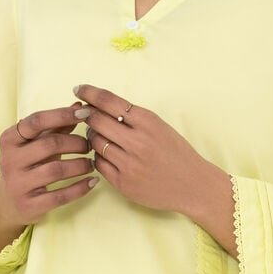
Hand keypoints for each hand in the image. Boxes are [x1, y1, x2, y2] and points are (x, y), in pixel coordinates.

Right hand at [0, 100, 96, 228]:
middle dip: (76, 143)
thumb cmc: (28, 165)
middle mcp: (10, 160)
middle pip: (50, 144)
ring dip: (81, 165)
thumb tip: (79, 106)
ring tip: (92, 163)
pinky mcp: (29, 205)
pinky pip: (60, 195)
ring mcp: (18, 184)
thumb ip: (56, 126)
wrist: (8, 202)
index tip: (86, 113)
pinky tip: (92, 182)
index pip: (37, 121)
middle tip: (90, 145)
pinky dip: (80, 188)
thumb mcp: (36, 143)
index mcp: (9, 139)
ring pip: (57, 170)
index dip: (63, 115)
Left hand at [72, 83, 211, 214]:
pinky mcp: (123, 183)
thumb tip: (99, 105)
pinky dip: (98, 156)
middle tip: (82, 113)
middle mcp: (137, 141)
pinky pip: (98, 163)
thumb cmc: (176, 153)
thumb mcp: (160, 126)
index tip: (79, 88)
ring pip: (95, 142)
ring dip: (92, 136)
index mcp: (148, 122)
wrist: (193, 185)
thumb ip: (133, 117)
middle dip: (86, 114)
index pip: (109, 101)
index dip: (90, 92)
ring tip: (99, 135)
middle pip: (96, 120)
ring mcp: (129, 164)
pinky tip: (106, 154)